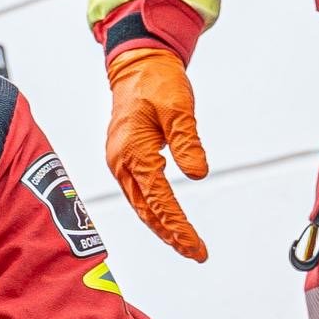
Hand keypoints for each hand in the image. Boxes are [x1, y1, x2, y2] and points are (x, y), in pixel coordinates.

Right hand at [104, 41, 210, 261]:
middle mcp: (121, 161)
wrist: (137, 66)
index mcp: (133, 151)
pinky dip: (153, 210)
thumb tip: (198, 174)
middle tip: (196, 253)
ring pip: (140, 205)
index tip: (196, 245)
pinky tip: (168, 219)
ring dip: (162, 226)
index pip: (159, 199)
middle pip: (146, 210)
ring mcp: (119, 162)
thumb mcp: (179, 108)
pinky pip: (138, 193)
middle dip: (171, 234)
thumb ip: (188, 141)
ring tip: (185, 244)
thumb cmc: (157, 82)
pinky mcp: (124, 159)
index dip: (178, 225)